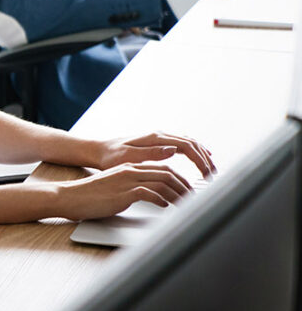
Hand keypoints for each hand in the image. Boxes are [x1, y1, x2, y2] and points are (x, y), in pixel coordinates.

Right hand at [56, 163, 193, 220]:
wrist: (70, 197)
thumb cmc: (91, 195)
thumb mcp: (115, 187)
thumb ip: (132, 187)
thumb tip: (151, 196)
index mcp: (129, 168)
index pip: (162, 169)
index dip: (180, 179)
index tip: (188, 190)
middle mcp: (130, 171)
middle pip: (167, 173)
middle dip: (184, 186)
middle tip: (194, 198)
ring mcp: (127, 181)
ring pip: (162, 182)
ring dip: (177, 194)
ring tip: (185, 204)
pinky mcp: (123, 192)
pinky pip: (149, 193)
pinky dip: (161, 200)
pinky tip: (165, 206)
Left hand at [95, 131, 215, 177]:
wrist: (98, 151)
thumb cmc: (110, 157)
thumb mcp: (129, 157)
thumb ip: (151, 154)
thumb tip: (173, 150)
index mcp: (155, 138)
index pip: (186, 146)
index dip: (199, 160)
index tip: (206, 174)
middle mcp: (159, 135)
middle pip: (191, 143)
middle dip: (204, 159)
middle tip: (213, 175)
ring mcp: (158, 138)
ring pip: (188, 142)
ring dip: (201, 154)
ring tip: (210, 169)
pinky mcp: (156, 143)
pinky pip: (181, 143)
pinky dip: (194, 150)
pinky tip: (199, 158)